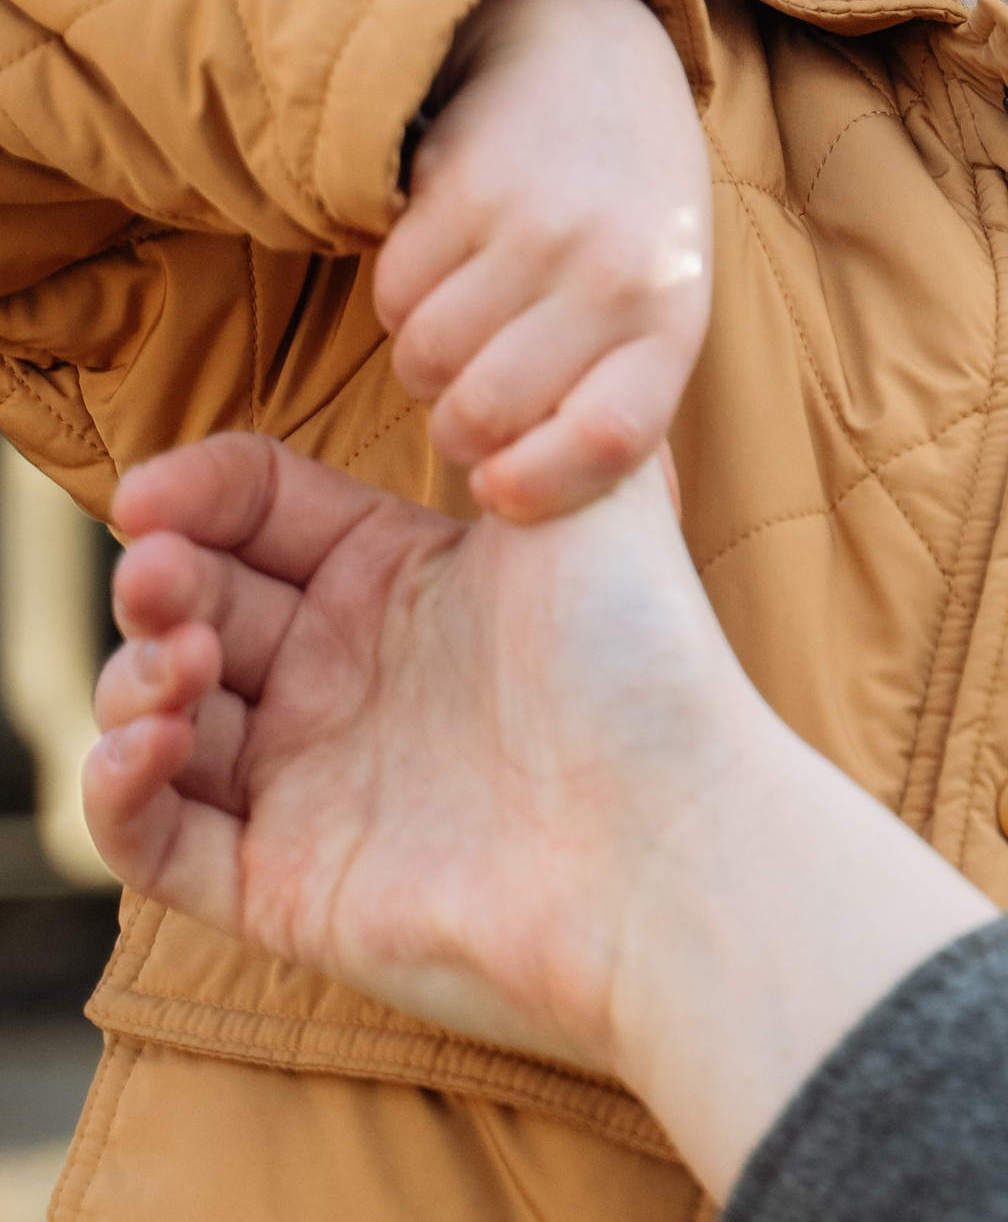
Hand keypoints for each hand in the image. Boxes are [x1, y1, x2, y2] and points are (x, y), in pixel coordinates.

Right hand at [85, 437, 991, 1194]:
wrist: (676, 842)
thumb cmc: (645, 664)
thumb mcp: (594, 492)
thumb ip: (531, 398)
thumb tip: (477, 332)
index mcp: (403, 580)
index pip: (256, 509)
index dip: (196, 492)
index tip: (153, 494)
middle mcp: (350, 678)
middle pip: (194, 602)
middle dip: (155, 579)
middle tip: (159, 577)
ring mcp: (313, 785)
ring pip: (159, 715)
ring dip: (134, 678)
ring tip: (184, 666)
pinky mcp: (284, 889)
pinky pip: (153, 839)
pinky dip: (118, 790)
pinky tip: (151, 741)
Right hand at [373, 0, 712, 520]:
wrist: (595, 64)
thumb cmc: (629, 222)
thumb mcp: (662, 307)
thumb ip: (625, 409)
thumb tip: (592, 546)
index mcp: (673, 322)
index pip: (608, 441)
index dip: (539, 487)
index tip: (497, 493)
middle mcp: (612, 274)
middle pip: (482, 417)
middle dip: (458, 427)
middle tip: (475, 392)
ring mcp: (536, 226)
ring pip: (422, 361)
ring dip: (424, 360)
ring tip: (467, 318)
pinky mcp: (463, 184)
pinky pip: (390, 294)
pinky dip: (399, 296)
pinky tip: (444, 262)